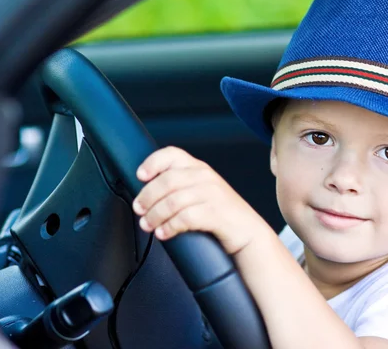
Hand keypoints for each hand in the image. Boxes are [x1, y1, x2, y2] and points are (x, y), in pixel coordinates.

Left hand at [133, 146, 267, 254]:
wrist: (248, 232)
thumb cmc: (221, 214)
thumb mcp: (201, 192)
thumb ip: (179, 187)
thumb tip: (146, 194)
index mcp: (199, 168)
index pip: (172, 154)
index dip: (152, 163)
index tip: (140, 176)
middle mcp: (205, 177)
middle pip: (167, 180)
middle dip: (148, 196)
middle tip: (139, 209)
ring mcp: (212, 194)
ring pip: (173, 201)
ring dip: (155, 215)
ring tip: (148, 225)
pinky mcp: (216, 213)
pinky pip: (185, 218)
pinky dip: (170, 226)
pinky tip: (163, 233)